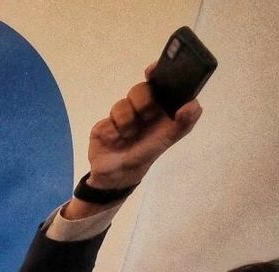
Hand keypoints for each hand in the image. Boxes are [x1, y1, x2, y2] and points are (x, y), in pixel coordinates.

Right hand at [83, 75, 201, 193]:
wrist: (118, 175)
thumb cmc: (146, 153)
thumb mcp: (168, 140)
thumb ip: (183, 123)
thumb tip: (192, 105)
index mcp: (159, 107)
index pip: (159, 83)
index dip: (157, 72)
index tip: (153, 69)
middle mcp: (140, 107)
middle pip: (139, 89)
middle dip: (142, 101)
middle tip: (146, 116)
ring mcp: (121, 116)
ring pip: (121, 105)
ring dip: (126, 123)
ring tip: (128, 137)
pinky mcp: (104, 125)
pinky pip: (106, 121)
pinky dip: (112, 133)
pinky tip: (114, 141)